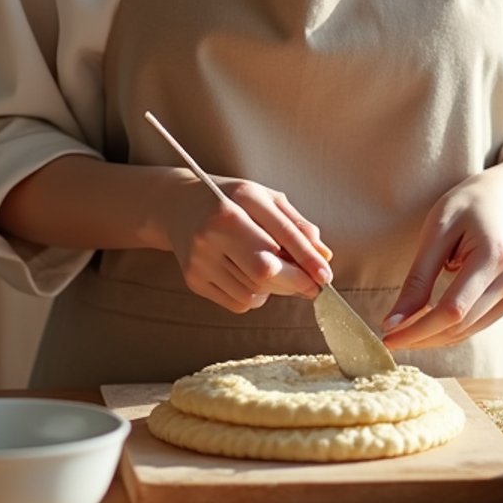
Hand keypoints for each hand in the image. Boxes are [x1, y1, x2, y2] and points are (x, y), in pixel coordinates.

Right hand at [163, 173, 333, 315]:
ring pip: (255, 292)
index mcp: (240, 198)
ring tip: (274, 271)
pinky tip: (249, 276)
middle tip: (311, 285)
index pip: (281, 235)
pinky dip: (255, 296)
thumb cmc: (231, 200)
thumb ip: (295, 225)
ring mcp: (201, 255)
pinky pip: (238, 303)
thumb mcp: (264, 199)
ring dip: (276, 289)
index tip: (325, 276)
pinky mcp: (193, 278)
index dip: (307, 259)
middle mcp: (216, 227)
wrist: (177, 204)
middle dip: (295, 281)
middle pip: (266, 270)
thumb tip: (323, 256)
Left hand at [380, 169, 502, 350]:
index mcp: (493, 257)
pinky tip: (427, 323)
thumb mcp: (437, 231)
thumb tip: (394, 322)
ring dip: (433, 338)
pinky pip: (476, 325)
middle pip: (460, 325)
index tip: (388, 336)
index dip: (418, 329)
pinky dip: (449, 329)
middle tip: (389, 338)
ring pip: (467, 331)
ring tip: (403, 332)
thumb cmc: (467, 207)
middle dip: (421, 337)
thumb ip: (418, 278)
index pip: (452, 309)